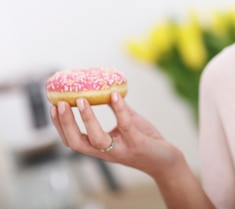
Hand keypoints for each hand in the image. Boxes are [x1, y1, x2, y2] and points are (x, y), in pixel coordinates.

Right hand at [50, 92, 181, 178]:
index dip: (60, 126)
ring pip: (96, 138)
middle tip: (60, 103)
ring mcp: (120, 149)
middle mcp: (105, 152)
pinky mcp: (136, 144)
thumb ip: (118, 110)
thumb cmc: (145, 141)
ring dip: (87, 118)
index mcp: (99, 148)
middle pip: (76, 142)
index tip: (53, 106)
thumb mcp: (128, 125)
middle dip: (65, 123)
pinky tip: (115, 95)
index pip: (71, 140)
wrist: (166, 160)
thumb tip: (108, 88)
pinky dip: (119, 109)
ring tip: (82, 99)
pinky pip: (125, 125)